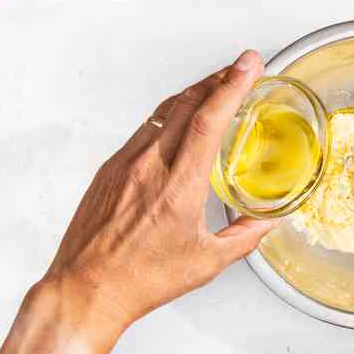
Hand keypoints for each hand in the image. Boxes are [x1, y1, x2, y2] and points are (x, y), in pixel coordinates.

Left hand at [37, 49, 277, 353]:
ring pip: (162, 114)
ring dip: (192, 96)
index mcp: (177, 187)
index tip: (247, 65)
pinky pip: (144, 132)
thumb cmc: (140, 279)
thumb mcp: (206, 262)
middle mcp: (148, 167)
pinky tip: (179, 125)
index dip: (231, 87)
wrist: (88, 287)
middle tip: (238, 69)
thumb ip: (242, 238)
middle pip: (185, 105)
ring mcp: (124, 164)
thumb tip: (265, 224)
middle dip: (215, 81)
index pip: (208, 121)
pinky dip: (169, 118)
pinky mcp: (109, 170)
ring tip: (213, 89)